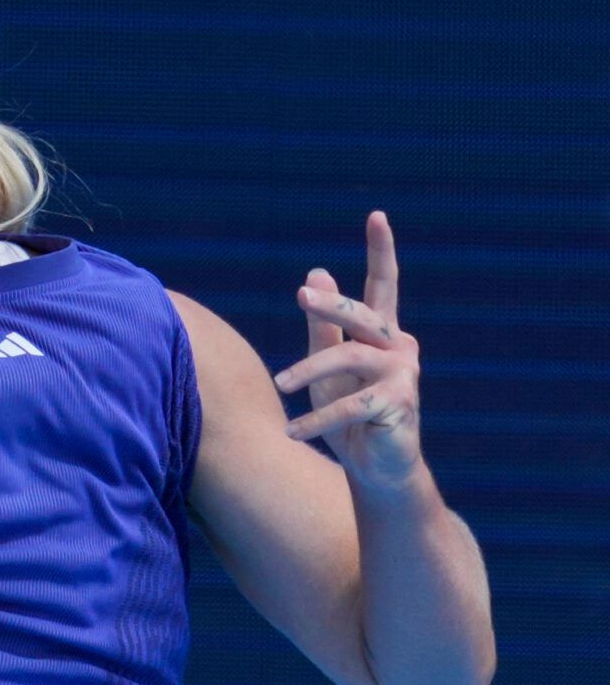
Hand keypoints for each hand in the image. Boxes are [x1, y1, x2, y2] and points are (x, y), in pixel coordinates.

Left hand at [273, 211, 422, 490]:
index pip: (384, 286)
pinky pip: (351, 405)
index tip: (377, 215)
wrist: (377, 468)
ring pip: (349, 359)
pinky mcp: (399, 405)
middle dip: (331, 304)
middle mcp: (399, 348)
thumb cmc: (348, 416)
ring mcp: (403, 376)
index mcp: (383, 334)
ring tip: (279, 385)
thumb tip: (318, 273)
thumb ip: (323, 327)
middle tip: (301, 294)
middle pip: (362, 317)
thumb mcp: (328, 369)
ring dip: (308, 371)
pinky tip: (292, 432)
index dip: (381, 251)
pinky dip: (318, 419)